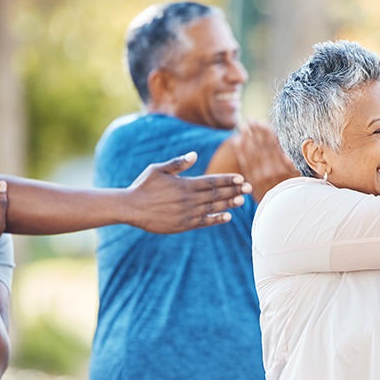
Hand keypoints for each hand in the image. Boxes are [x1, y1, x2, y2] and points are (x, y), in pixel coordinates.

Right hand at [126, 152, 251, 233]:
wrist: (131, 208)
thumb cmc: (143, 186)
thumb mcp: (158, 169)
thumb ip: (178, 163)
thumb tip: (194, 155)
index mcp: (184, 184)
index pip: (212, 181)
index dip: (227, 180)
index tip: (241, 178)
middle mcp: (188, 199)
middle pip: (216, 194)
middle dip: (234, 190)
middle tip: (249, 187)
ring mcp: (187, 213)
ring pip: (213, 208)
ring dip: (229, 204)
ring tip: (242, 200)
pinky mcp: (183, 225)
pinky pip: (204, 222)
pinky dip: (216, 219)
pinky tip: (227, 216)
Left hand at [229, 121, 297, 200]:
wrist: (289, 214)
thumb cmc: (301, 193)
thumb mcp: (305, 177)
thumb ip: (300, 163)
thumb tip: (299, 147)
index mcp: (285, 168)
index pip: (274, 146)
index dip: (267, 133)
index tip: (262, 122)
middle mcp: (272, 171)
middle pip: (262, 147)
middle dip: (255, 132)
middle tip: (250, 120)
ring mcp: (261, 177)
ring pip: (251, 154)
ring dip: (246, 139)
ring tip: (242, 127)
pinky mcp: (254, 183)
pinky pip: (245, 165)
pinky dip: (241, 153)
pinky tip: (237, 142)